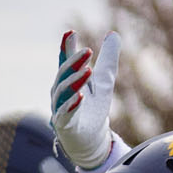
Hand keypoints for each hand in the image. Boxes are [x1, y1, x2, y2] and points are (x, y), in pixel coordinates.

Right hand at [52, 30, 121, 170]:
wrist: (91, 140)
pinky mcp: (64, 125)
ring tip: (89, 70)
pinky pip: (65, 113)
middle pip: (64, 73)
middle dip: (75, 62)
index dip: (67, 48)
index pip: (65, 61)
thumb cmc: (93, 109)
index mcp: (67, 80)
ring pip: (64, 91)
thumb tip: (113, 34)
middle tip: (88, 51)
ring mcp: (59, 108)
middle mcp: (59, 92)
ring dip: (75, 80)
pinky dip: (72, 104)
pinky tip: (81, 96)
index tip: (71, 33)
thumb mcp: (105, 81)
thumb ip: (108, 59)